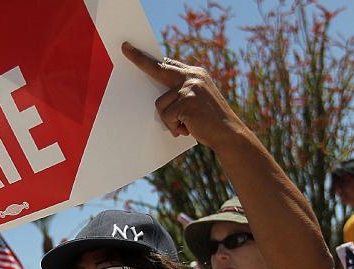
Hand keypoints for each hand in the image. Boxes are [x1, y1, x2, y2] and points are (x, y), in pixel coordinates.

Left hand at [121, 42, 244, 149]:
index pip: (168, 64)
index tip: (130, 49)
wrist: (228, 134)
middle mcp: (193, 76)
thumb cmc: (209, 122)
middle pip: (158, 69)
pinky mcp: (187, 101)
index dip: (148, 58)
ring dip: (169, 120)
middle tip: (124, 49)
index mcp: (195, 74)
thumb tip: (159, 94)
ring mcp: (190, 88)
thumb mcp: (197, 100)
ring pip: (160, 104)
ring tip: (186, 124)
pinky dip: (174, 127)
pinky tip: (188, 129)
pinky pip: (166, 116)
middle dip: (139, 60)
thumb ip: (181, 92)